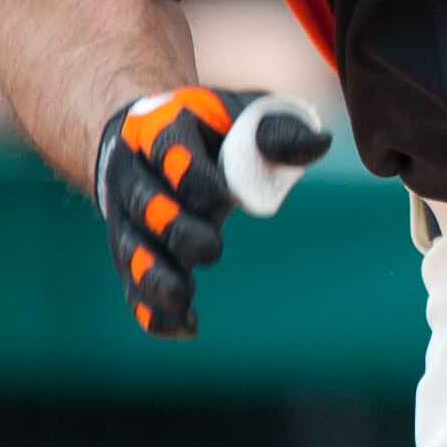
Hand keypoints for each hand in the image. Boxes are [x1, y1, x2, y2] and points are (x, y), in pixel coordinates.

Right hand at [96, 84, 329, 336]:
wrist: (153, 142)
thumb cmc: (210, 130)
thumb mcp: (243, 120)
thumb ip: (277, 133)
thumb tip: (320, 145)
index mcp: (160, 130)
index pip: (164, 148)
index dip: (188, 174)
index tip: (220, 197)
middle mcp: (132, 173)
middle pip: (143, 203)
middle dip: (174, 228)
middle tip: (211, 249)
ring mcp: (127, 217)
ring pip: (130, 249)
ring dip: (154, 276)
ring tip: (183, 298)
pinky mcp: (131, 254)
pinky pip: (133, 286)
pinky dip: (153, 310)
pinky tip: (184, 326)